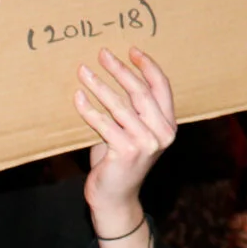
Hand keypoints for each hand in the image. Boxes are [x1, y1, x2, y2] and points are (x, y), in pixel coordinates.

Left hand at [75, 47, 176, 236]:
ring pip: (121, 106)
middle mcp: (163, 132)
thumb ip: (132, 109)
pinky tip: (77, 98)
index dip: (147, 65)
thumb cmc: (120, 159)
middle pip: (141, 92)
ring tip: (83, 71)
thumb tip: (114, 72)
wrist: (115, 197)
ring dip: (99, 85)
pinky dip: (89, 110)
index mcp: (169, 124)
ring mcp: (147, 143)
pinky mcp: (127, 152)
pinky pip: (104, 124)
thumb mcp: (133, 131)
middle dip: (120, 69)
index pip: (162, 86)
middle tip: (102, 54)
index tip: (131, 50)